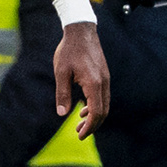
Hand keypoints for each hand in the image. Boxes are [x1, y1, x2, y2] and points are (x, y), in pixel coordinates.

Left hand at [55, 20, 111, 134]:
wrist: (81, 31)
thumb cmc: (69, 50)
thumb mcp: (61, 72)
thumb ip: (62, 93)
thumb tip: (62, 113)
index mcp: (94, 83)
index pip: (96, 112)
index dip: (89, 126)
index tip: (80, 135)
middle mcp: (103, 83)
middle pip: (103, 112)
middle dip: (92, 125)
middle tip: (79, 134)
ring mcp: (105, 79)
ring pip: (104, 105)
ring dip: (94, 116)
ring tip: (79, 124)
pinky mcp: (104, 76)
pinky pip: (103, 96)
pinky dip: (95, 106)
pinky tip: (83, 108)